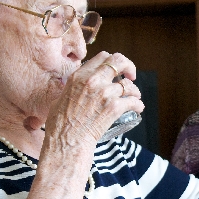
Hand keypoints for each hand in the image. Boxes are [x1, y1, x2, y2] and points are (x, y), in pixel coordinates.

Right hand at [28, 52, 143, 198]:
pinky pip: (134, 101)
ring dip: (134, 90)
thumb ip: (74, 87)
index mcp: (79, 76)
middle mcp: (93, 81)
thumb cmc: (60, 125)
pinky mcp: (114, 108)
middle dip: (129, 66)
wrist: (67, 142)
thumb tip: (81, 87)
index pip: (102, 56)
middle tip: (131, 75)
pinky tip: (138, 108)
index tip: (115, 70)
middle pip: (119, 61)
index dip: (112, 61)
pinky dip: (138, 105)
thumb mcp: (62, 97)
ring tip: (135, 97)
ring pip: (128, 84)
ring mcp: (105, 93)